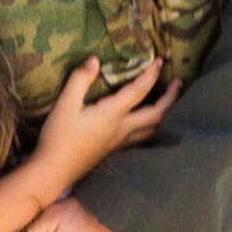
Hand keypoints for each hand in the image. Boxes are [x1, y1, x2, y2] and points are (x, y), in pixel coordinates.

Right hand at [33, 56, 178, 196]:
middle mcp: (122, 129)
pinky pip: (142, 139)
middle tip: (178, 84)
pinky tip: (146, 127)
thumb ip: (80, 79)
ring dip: (164, 114)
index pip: (139, 90)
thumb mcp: (65, 104)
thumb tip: (94, 60)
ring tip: (168, 104)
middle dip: (170, 98)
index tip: (159, 61)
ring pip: (152, 130)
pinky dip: (151, 129)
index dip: (150, 74)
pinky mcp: (113, 151)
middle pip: (157, 114)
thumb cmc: (58, 137)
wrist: (53, 171)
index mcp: (112, 115)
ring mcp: (120, 143)